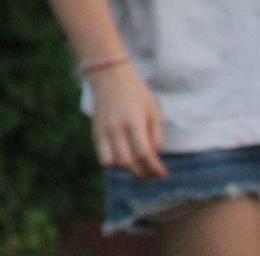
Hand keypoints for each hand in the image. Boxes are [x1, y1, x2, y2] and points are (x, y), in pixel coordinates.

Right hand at [88, 62, 167, 177]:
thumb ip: (157, 135)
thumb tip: (155, 156)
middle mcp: (116, 129)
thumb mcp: (154, 111)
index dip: (155, 168)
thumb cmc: (136, 94)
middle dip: (143, 174)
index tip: (163, 174)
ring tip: (139, 168)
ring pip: (114, 164)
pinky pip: (103, 158)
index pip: (144, 154)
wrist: (110, 76)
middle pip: (128, 163)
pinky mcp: (96, 133)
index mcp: (133, 122)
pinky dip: (115, 165)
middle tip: (153, 175)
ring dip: (128, 171)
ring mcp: (104, 132)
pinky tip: (126, 162)